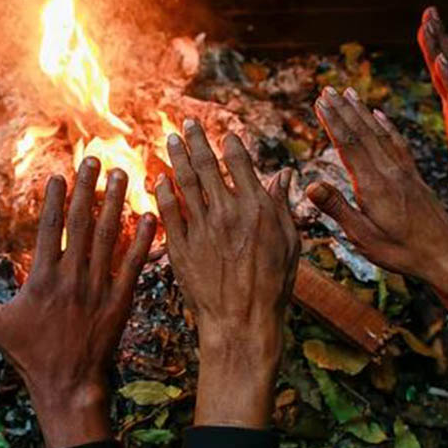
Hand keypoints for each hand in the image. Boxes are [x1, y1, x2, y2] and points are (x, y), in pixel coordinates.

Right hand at [0, 158, 157, 447]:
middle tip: (95, 158)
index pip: (49, 228)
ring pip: (109, 237)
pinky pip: (133, 264)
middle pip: (81, 223)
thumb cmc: (28, 355)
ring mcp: (98, 288)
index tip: (59, 174)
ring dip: (116, 203)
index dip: (55, 199)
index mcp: (42, 279)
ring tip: (122, 175)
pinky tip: (150, 216)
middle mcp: (72, 277)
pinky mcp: (120, 301)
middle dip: (88, 187)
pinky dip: (143, 240)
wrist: (68, 385)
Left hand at [156, 119, 298, 428]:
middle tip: (186, 123)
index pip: (241, 163)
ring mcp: (201, 228)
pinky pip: (168, 211)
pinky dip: (163, 192)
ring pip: (185, 182)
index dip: (231, 144)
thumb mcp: (289, 244)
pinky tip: (158, 179)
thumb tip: (282, 174)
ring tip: (169, 139)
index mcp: (257, 208)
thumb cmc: (272, 287)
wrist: (241, 324)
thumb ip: (281, 206)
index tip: (224, 133)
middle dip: (196, 140)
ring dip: (176, 157)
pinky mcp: (181, 247)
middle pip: (208, 165)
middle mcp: (227, 212)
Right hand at [308, 87, 447, 335]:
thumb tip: (309, 186)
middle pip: (362, 133)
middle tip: (327, 89)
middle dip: (343, 110)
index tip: (320, 102)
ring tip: (348, 93)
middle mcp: (389, 172)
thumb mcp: (364, 238)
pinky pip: (398, 143)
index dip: (333, 122)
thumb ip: (338, 209)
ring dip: (361, 112)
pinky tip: (379, 116)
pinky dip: (386, 126)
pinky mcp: (414, 176)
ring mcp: (404, 172)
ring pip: (379, 133)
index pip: (349, 146)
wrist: (447, 255)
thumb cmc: (402, 252)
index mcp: (373, 186)